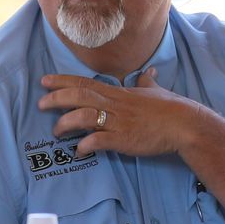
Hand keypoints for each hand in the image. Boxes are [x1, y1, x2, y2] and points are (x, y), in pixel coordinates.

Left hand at [38, 67, 213, 157]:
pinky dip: (85, 145)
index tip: (44, 81)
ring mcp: (118, 122)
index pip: (84, 82)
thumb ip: (146, 82)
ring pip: (84, 117)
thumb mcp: (155, 90)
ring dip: (66, 124)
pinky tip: (78, 151)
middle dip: (56, 99)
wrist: (183, 124)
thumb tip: (149, 72)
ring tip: (57, 132)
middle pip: (78, 96)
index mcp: (118, 92)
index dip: (62, 81)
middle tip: (40, 104)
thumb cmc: (170, 108)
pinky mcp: (123, 139)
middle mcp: (114, 104)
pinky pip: (98, 141)